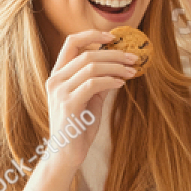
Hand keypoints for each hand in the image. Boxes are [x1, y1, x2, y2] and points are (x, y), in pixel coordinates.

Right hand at [43, 30, 139, 174]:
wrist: (66, 155)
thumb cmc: (79, 128)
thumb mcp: (90, 100)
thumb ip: (98, 82)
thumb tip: (118, 68)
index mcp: (58, 75)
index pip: (71, 42)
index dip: (93, 35)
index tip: (115, 37)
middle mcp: (55, 80)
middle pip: (87, 53)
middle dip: (114, 53)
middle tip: (134, 58)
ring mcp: (60, 91)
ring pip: (91, 66)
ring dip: (116, 67)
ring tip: (132, 71)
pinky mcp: (68, 104)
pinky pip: (93, 84)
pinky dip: (110, 81)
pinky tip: (121, 84)